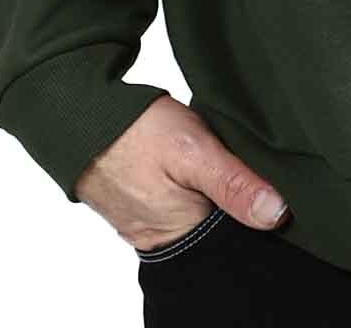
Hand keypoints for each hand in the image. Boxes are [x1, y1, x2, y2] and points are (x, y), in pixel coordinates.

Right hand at [74, 96, 289, 252]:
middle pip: (215, 227)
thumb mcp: (194, 149)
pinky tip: (194, 162)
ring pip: (196, 212)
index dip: (257, 210)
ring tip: (219, 158)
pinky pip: (173, 202)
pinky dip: (187, 185)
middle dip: (234, 200)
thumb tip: (275, 213)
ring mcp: (144, 222)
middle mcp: (160, 237)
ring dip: (212, 190)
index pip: (234, 235)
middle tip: (241, 159)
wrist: (76, 114)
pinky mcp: (134, 204)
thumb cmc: (134, 131)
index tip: (274, 181)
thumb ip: (233, 182)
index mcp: (178, 231)